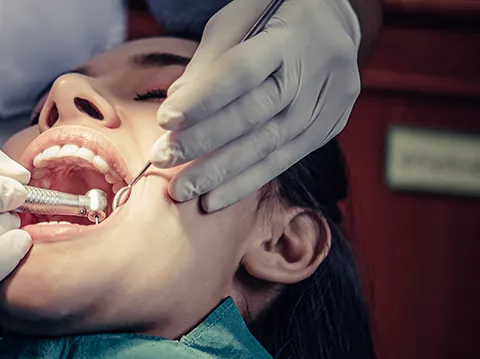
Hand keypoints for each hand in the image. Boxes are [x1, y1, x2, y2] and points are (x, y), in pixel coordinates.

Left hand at [150, 0, 361, 210]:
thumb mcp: (239, 21)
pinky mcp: (329, 126)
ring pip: (268, 145)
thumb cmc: (273, 16)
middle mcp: (315, 71)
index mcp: (289, 36)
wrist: (334, 19)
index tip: (165, 120)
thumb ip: (209, 62)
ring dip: (219, 173)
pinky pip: (283, 161)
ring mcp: (327, 102)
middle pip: (254, 114)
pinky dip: (245, 183)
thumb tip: (176, 104)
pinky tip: (213, 200)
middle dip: (204, 142)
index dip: (203, 99)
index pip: (241, 72)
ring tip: (181, 190)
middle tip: (164, 160)